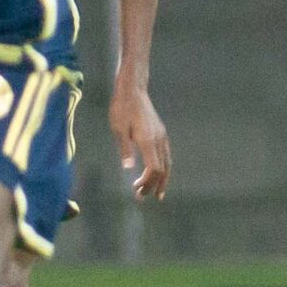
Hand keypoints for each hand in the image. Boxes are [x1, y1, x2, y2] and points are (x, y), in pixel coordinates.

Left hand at [109, 81, 170, 201]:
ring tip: (157, 193)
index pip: (154, 168)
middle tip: (142, 196)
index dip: (147, 183)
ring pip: (168, 163)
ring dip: (162, 180)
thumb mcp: (118, 128)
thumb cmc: (122, 108)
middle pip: (163, 169)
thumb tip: (128, 168)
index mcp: (148, 140)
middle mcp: (158, 140)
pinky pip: (166, 155)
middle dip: (153, 185)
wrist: (133, 89)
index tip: (136, 190)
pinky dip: (164, 168)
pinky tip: (159, 173)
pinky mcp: (161, 132)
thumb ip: (125, 148)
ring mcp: (162, 136)